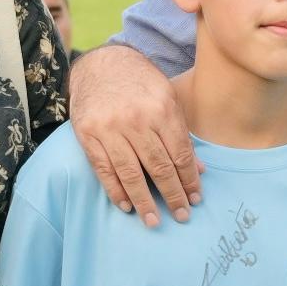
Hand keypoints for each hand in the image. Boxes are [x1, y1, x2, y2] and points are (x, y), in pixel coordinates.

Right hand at [69, 46, 202, 225]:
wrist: (101, 64)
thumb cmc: (140, 83)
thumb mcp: (167, 99)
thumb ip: (181, 134)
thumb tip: (199, 170)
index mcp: (161, 109)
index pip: (180, 154)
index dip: (189, 180)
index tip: (196, 199)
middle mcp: (136, 119)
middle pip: (159, 167)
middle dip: (173, 195)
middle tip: (182, 216)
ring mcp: (109, 128)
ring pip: (131, 173)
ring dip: (144, 201)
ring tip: (154, 221)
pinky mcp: (88, 134)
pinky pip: (104, 169)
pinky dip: (115, 191)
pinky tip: (126, 205)